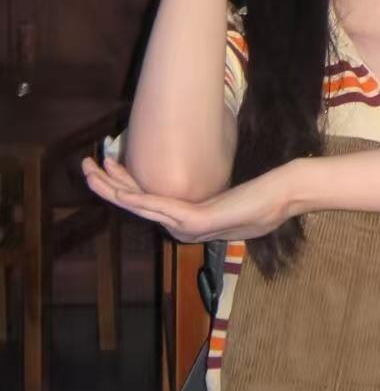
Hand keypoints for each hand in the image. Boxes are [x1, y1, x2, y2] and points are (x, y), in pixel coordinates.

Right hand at [81, 153, 295, 242]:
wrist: (284, 198)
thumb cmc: (262, 197)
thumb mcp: (229, 198)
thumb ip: (210, 199)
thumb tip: (200, 188)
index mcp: (186, 221)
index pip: (145, 203)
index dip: (121, 185)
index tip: (105, 164)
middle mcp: (182, 226)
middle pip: (135, 204)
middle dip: (108, 185)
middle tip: (85, 167)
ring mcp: (189, 225)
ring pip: (142, 206)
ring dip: (115, 190)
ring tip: (95, 172)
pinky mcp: (200, 221)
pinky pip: (163, 209)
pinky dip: (141, 199)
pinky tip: (124, 191)